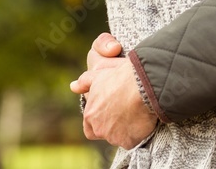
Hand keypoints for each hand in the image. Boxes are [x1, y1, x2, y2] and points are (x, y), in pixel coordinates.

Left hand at [70, 33, 156, 148]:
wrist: (142, 85)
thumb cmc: (120, 78)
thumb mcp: (100, 75)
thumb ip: (84, 81)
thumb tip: (72, 86)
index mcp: (90, 115)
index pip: (89, 127)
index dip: (99, 121)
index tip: (110, 113)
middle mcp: (99, 129)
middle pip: (104, 133)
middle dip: (113, 126)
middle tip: (125, 112)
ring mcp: (114, 137)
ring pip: (119, 138)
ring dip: (125, 130)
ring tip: (136, 114)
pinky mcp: (129, 141)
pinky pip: (132, 141)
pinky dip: (136, 134)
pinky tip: (143, 121)